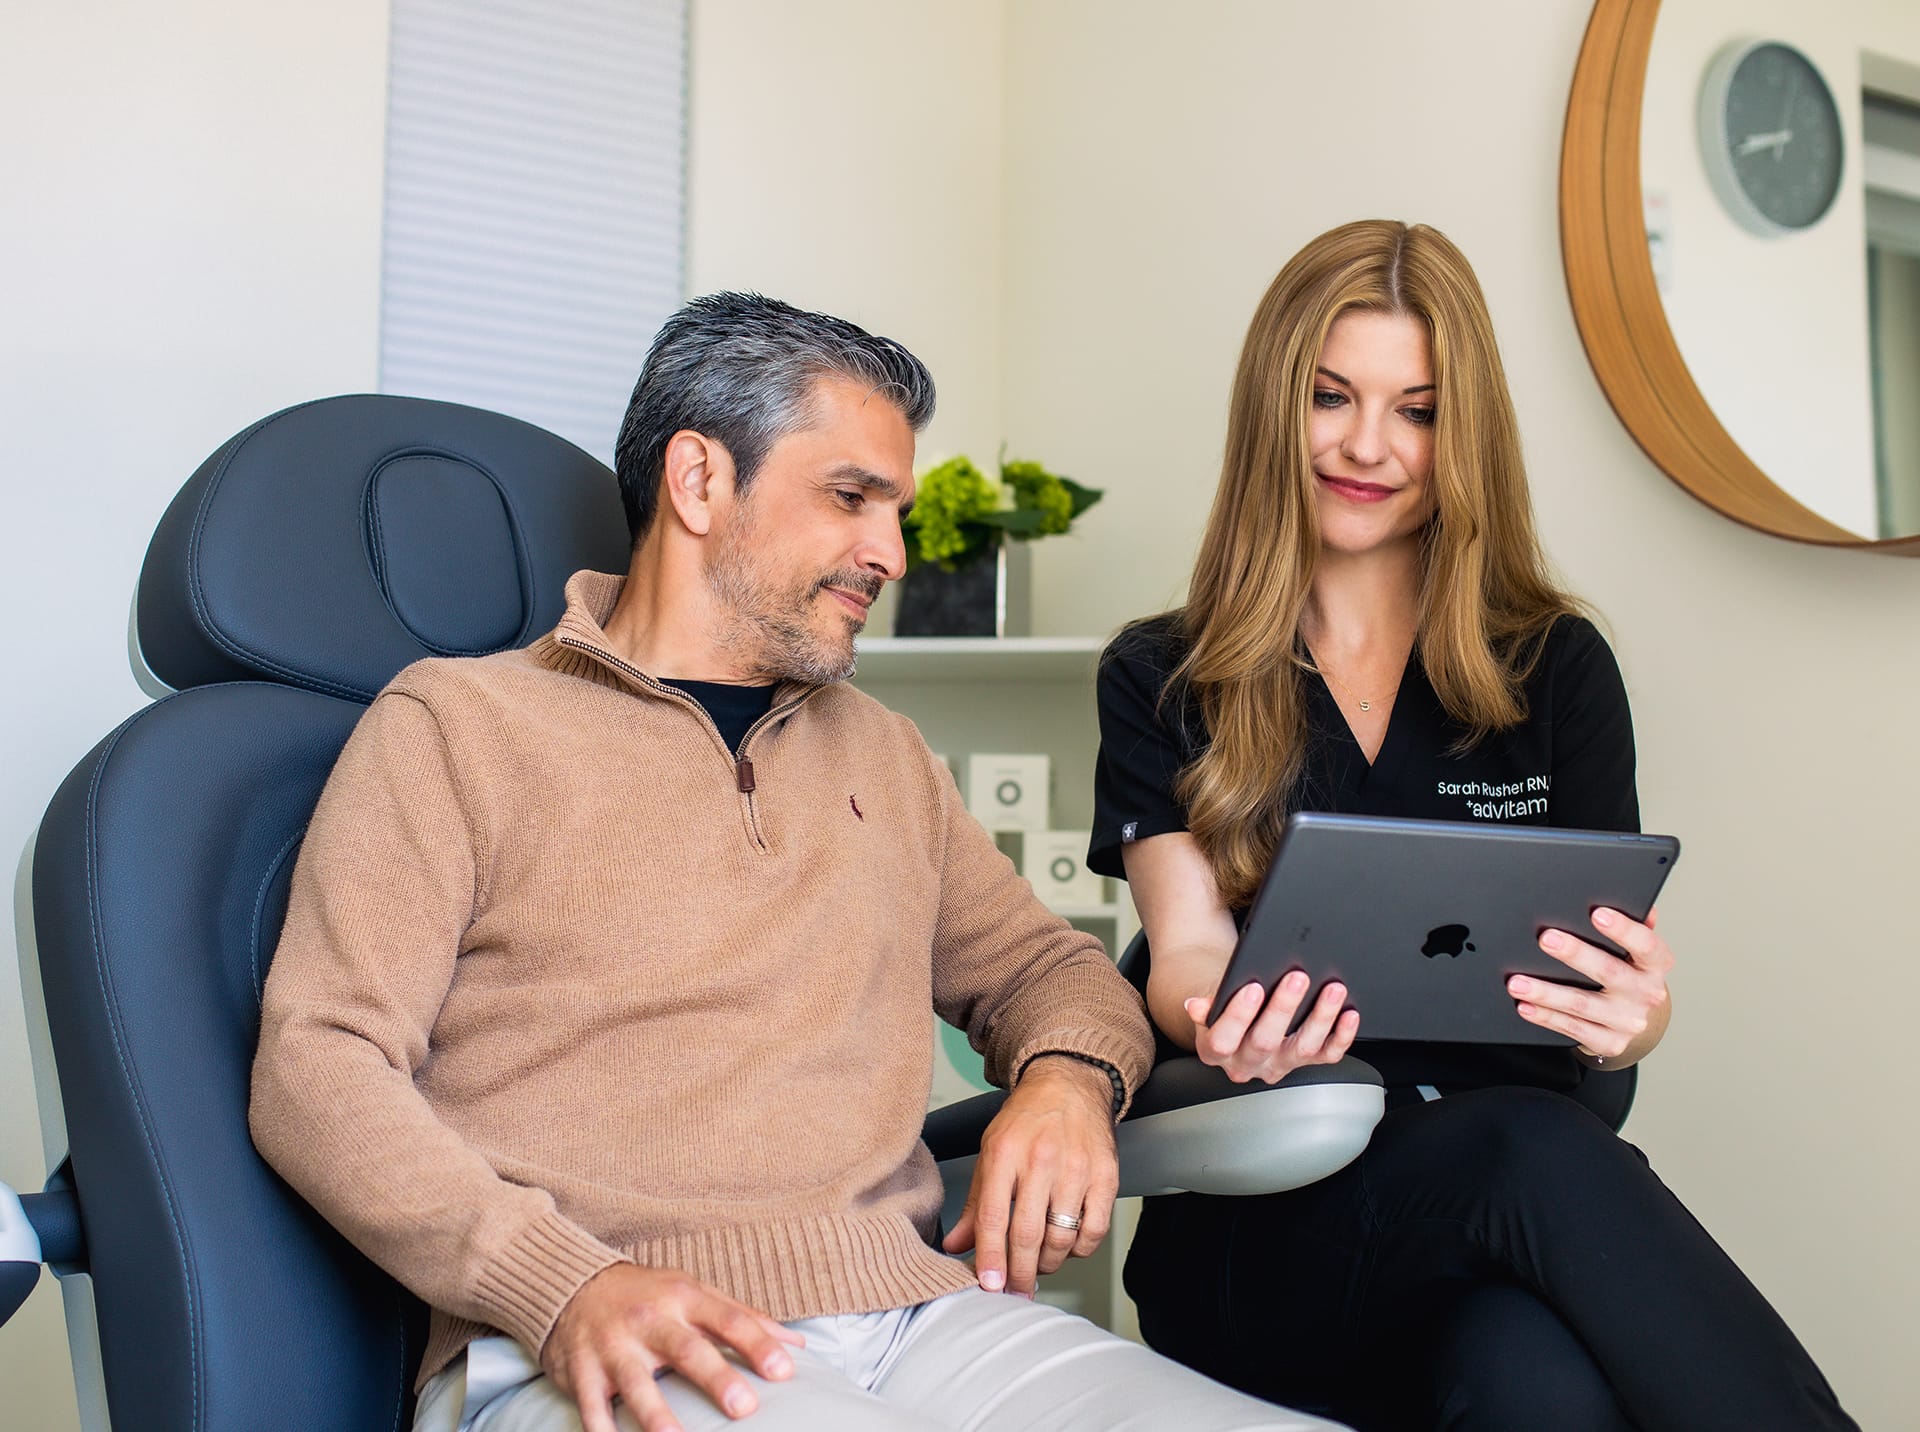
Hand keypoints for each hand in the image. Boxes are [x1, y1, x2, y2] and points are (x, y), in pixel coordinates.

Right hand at [542, 1263, 804, 1431]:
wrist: (575, 1285)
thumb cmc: (648, 1294)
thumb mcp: (694, 1291)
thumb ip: (744, 1316)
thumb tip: (797, 1343)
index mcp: (683, 1298)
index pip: (728, 1319)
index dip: (757, 1344)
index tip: (785, 1370)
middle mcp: (650, 1320)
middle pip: (687, 1351)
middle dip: (716, 1379)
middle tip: (744, 1407)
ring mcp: (614, 1346)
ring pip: (638, 1384)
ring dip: (657, 1415)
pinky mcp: (582, 1371)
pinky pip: (592, 1406)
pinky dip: (602, 1430)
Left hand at [940, 1054, 1117, 1295]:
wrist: (1070, 1084)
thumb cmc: (1026, 1120)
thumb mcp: (990, 1152)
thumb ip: (974, 1203)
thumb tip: (956, 1245)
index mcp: (1004, 1153)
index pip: (992, 1217)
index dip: (989, 1257)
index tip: (989, 1285)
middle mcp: (1040, 1160)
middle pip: (1027, 1234)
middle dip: (1019, 1273)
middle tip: (1015, 1290)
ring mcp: (1076, 1168)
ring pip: (1062, 1238)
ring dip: (1048, 1263)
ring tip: (1039, 1263)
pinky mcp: (1106, 1175)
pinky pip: (1093, 1230)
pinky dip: (1079, 1249)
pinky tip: (1068, 1245)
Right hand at [1183, 971, 1358, 1083]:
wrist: (1237, 1010)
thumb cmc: (1225, 997)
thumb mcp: (1209, 995)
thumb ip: (1206, 1001)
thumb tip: (1195, 1005)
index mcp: (1215, 1049)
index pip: (1223, 1039)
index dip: (1238, 1016)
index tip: (1252, 987)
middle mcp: (1246, 1063)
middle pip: (1264, 1042)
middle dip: (1283, 1008)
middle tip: (1297, 977)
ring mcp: (1277, 1066)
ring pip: (1301, 1049)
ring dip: (1320, 1018)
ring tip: (1332, 989)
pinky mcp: (1304, 1063)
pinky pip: (1326, 1056)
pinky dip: (1341, 1036)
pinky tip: (1349, 1014)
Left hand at [1508, 906, 1673, 1063]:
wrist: (1639, 1021)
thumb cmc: (1630, 973)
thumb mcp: (1638, 951)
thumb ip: (1635, 924)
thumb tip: (1635, 899)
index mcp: (1655, 965)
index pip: (1646, 944)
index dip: (1623, 929)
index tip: (1597, 913)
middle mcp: (1646, 994)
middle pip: (1609, 972)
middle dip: (1575, 954)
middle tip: (1546, 939)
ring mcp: (1628, 1021)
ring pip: (1582, 1004)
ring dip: (1546, 992)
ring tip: (1517, 981)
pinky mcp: (1610, 1042)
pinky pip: (1572, 1028)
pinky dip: (1546, 1017)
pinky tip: (1526, 1006)